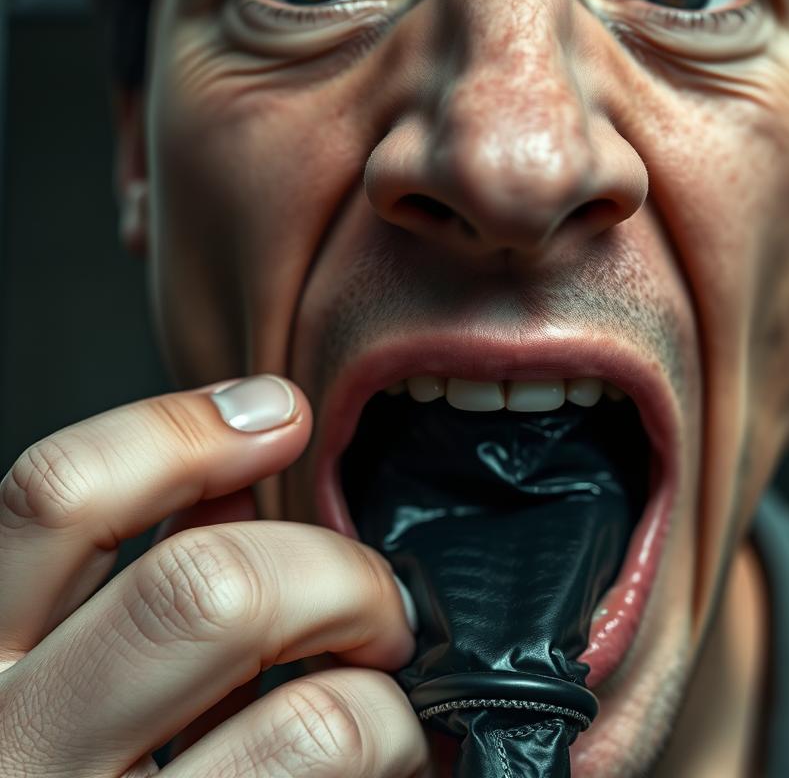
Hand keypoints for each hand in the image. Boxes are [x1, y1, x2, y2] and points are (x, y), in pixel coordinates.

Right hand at [0, 376, 427, 776]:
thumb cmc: (58, 776)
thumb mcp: (53, 674)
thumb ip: (125, 578)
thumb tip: (232, 471)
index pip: (57, 497)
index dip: (182, 429)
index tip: (282, 410)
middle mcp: (11, 757)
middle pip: (210, 592)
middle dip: (334, 574)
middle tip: (375, 602)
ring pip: (308, 722)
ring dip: (381, 692)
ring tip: (385, 699)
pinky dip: (387, 754)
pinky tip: (385, 754)